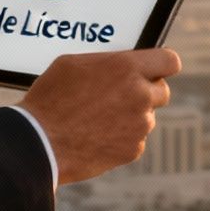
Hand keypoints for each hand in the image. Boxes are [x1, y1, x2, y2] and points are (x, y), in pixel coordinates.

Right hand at [18, 48, 181, 184]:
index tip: (156, 69)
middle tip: (121, 95)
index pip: (170, 61)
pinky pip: (136, 139)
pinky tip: (97, 135)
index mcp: (126, 67)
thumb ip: (107, 62)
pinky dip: (122, 138)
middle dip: (146, 91)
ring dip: (131, 116)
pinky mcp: (132, 149)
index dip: (163, 65)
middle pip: (162, 91)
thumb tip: (119, 65)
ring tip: (99, 118)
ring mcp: (139, 124)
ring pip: (147, 117)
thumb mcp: (74, 64)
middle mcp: (139, 94)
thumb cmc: (51, 99)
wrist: (40, 141)